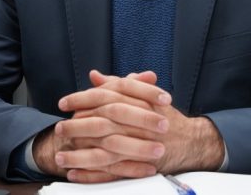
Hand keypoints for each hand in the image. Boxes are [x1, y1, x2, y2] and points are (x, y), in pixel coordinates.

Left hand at [37, 70, 224, 181]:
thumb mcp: (144, 95)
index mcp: (137, 101)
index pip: (104, 97)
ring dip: (79, 155)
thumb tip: (94, 76)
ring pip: (103, 151)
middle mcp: (137, 123)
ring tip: (60, 156)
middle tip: (59, 129)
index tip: (63, 103)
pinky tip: (75, 174)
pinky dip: (91, 174)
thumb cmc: (164, 116)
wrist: (191, 141)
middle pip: (101, 123)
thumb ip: (118, 85)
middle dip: (76, 127)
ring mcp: (138, 146)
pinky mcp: (139, 166)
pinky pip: (111, 173)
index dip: (81, 99)